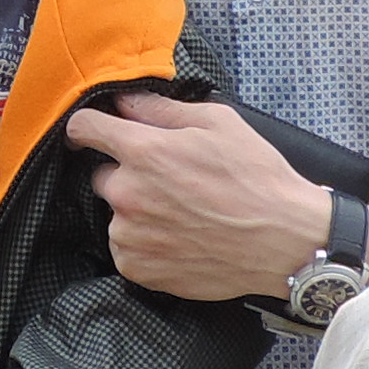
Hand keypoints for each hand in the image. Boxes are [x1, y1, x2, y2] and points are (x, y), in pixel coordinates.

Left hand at [62, 95, 331, 303]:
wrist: (283, 241)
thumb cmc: (257, 178)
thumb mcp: (218, 124)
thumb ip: (162, 110)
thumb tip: (124, 99)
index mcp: (143, 152)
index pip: (84, 128)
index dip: (88, 125)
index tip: (94, 131)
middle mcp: (127, 193)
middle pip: (102, 176)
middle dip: (127, 174)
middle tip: (170, 182)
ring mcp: (130, 235)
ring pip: (116, 215)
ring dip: (137, 213)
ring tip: (182, 216)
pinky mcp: (139, 269)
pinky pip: (125, 249)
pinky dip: (144, 244)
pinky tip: (179, 239)